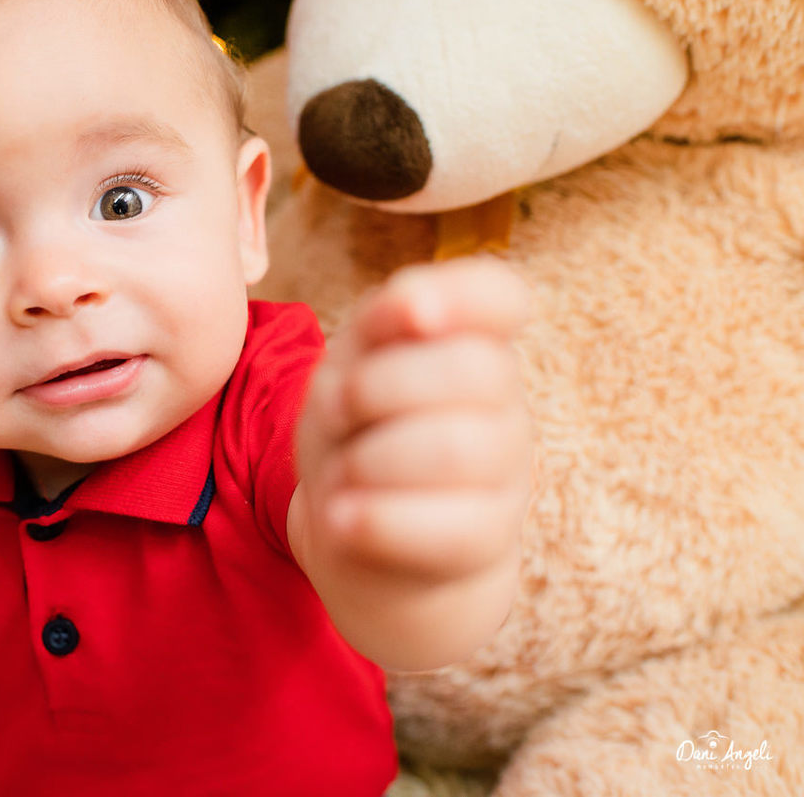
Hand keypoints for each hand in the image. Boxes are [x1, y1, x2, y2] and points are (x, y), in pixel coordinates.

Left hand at [297, 256, 531, 581]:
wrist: (366, 550)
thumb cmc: (356, 439)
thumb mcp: (345, 370)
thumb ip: (378, 323)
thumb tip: (413, 306)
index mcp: (471, 345)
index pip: (500, 295)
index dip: (460, 294)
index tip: (411, 316)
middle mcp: (505, 405)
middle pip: (474, 369)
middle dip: (378, 387)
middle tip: (334, 413)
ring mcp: (508, 475)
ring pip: (457, 448)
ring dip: (368, 458)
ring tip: (341, 473)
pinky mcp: (490, 542)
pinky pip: (443, 526)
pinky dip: (373, 519)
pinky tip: (341, 519)